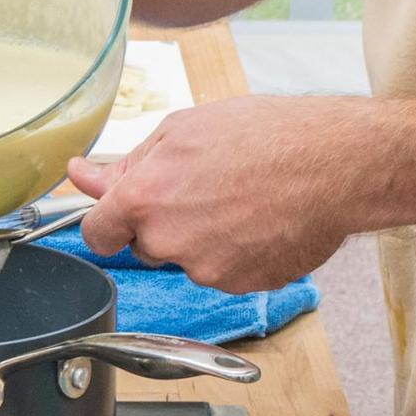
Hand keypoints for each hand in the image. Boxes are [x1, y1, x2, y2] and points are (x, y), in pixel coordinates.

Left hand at [67, 95, 364, 293]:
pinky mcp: (243, 286)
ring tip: (243, 197)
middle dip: (165, 222)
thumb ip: (127, 164)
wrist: (334, 164)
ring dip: (203, 236)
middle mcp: (169, 241)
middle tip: (205, 185)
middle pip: (146, 246)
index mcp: (145, 198)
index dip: (108, 223)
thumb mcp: (183, 130)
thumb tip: (81, 175)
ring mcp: (207, 270)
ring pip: (188, 259)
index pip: (96, 234)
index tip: (119, 216)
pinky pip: (225, 271)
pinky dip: (237, 251)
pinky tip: (261, 219)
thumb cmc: (264, 135)